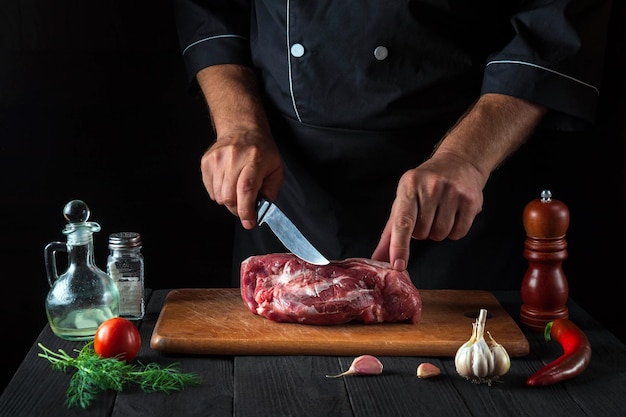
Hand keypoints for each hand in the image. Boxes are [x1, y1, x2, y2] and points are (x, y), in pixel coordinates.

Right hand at [201, 128, 282, 229]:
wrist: (242, 129)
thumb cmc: (262, 151)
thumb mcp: (276, 169)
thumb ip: (271, 191)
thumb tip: (261, 210)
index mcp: (254, 159)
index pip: (246, 189)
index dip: (246, 210)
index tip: (248, 222)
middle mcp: (234, 158)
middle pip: (229, 196)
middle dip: (238, 209)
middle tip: (245, 207)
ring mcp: (218, 159)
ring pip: (219, 195)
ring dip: (229, 201)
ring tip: (237, 192)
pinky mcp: (207, 161)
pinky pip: (210, 190)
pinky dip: (219, 193)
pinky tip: (228, 184)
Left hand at [371, 151, 484, 269]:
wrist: (459, 162)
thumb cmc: (424, 185)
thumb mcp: (403, 200)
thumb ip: (390, 232)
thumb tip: (378, 258)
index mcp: (409, 185)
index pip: (402, 222)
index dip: (399, 246)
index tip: (397, 265)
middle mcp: (431, 187)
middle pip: (422, 234)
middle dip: (422, 231)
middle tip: (426, 213)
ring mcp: (453, 192)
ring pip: (441, 235)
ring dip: (438, 231)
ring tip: (440, 212)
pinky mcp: (471, 200)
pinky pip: (458, 233)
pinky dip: (454, 231)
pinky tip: (453, 214)